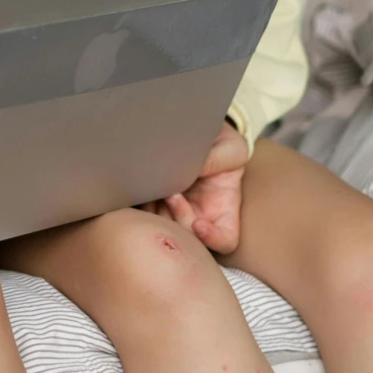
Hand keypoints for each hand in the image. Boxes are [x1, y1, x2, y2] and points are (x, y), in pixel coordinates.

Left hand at [145, 121, 248, 253]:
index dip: (214, 240)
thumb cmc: (223, 145)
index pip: (225, 240)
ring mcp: (175, 212)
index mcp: (223, 209)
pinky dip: (143, 208)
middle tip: (172, 195)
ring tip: (157, 188)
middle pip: (189, 240)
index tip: (199, 224)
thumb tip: (192, 170)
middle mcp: (200, 216)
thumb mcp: (230, 148)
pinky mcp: (156, 202)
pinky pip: (146, 216)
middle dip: (179, 221)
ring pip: (165, 230)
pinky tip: (143, 189)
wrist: (196, 133)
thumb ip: (216, 160)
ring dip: (158, 216)